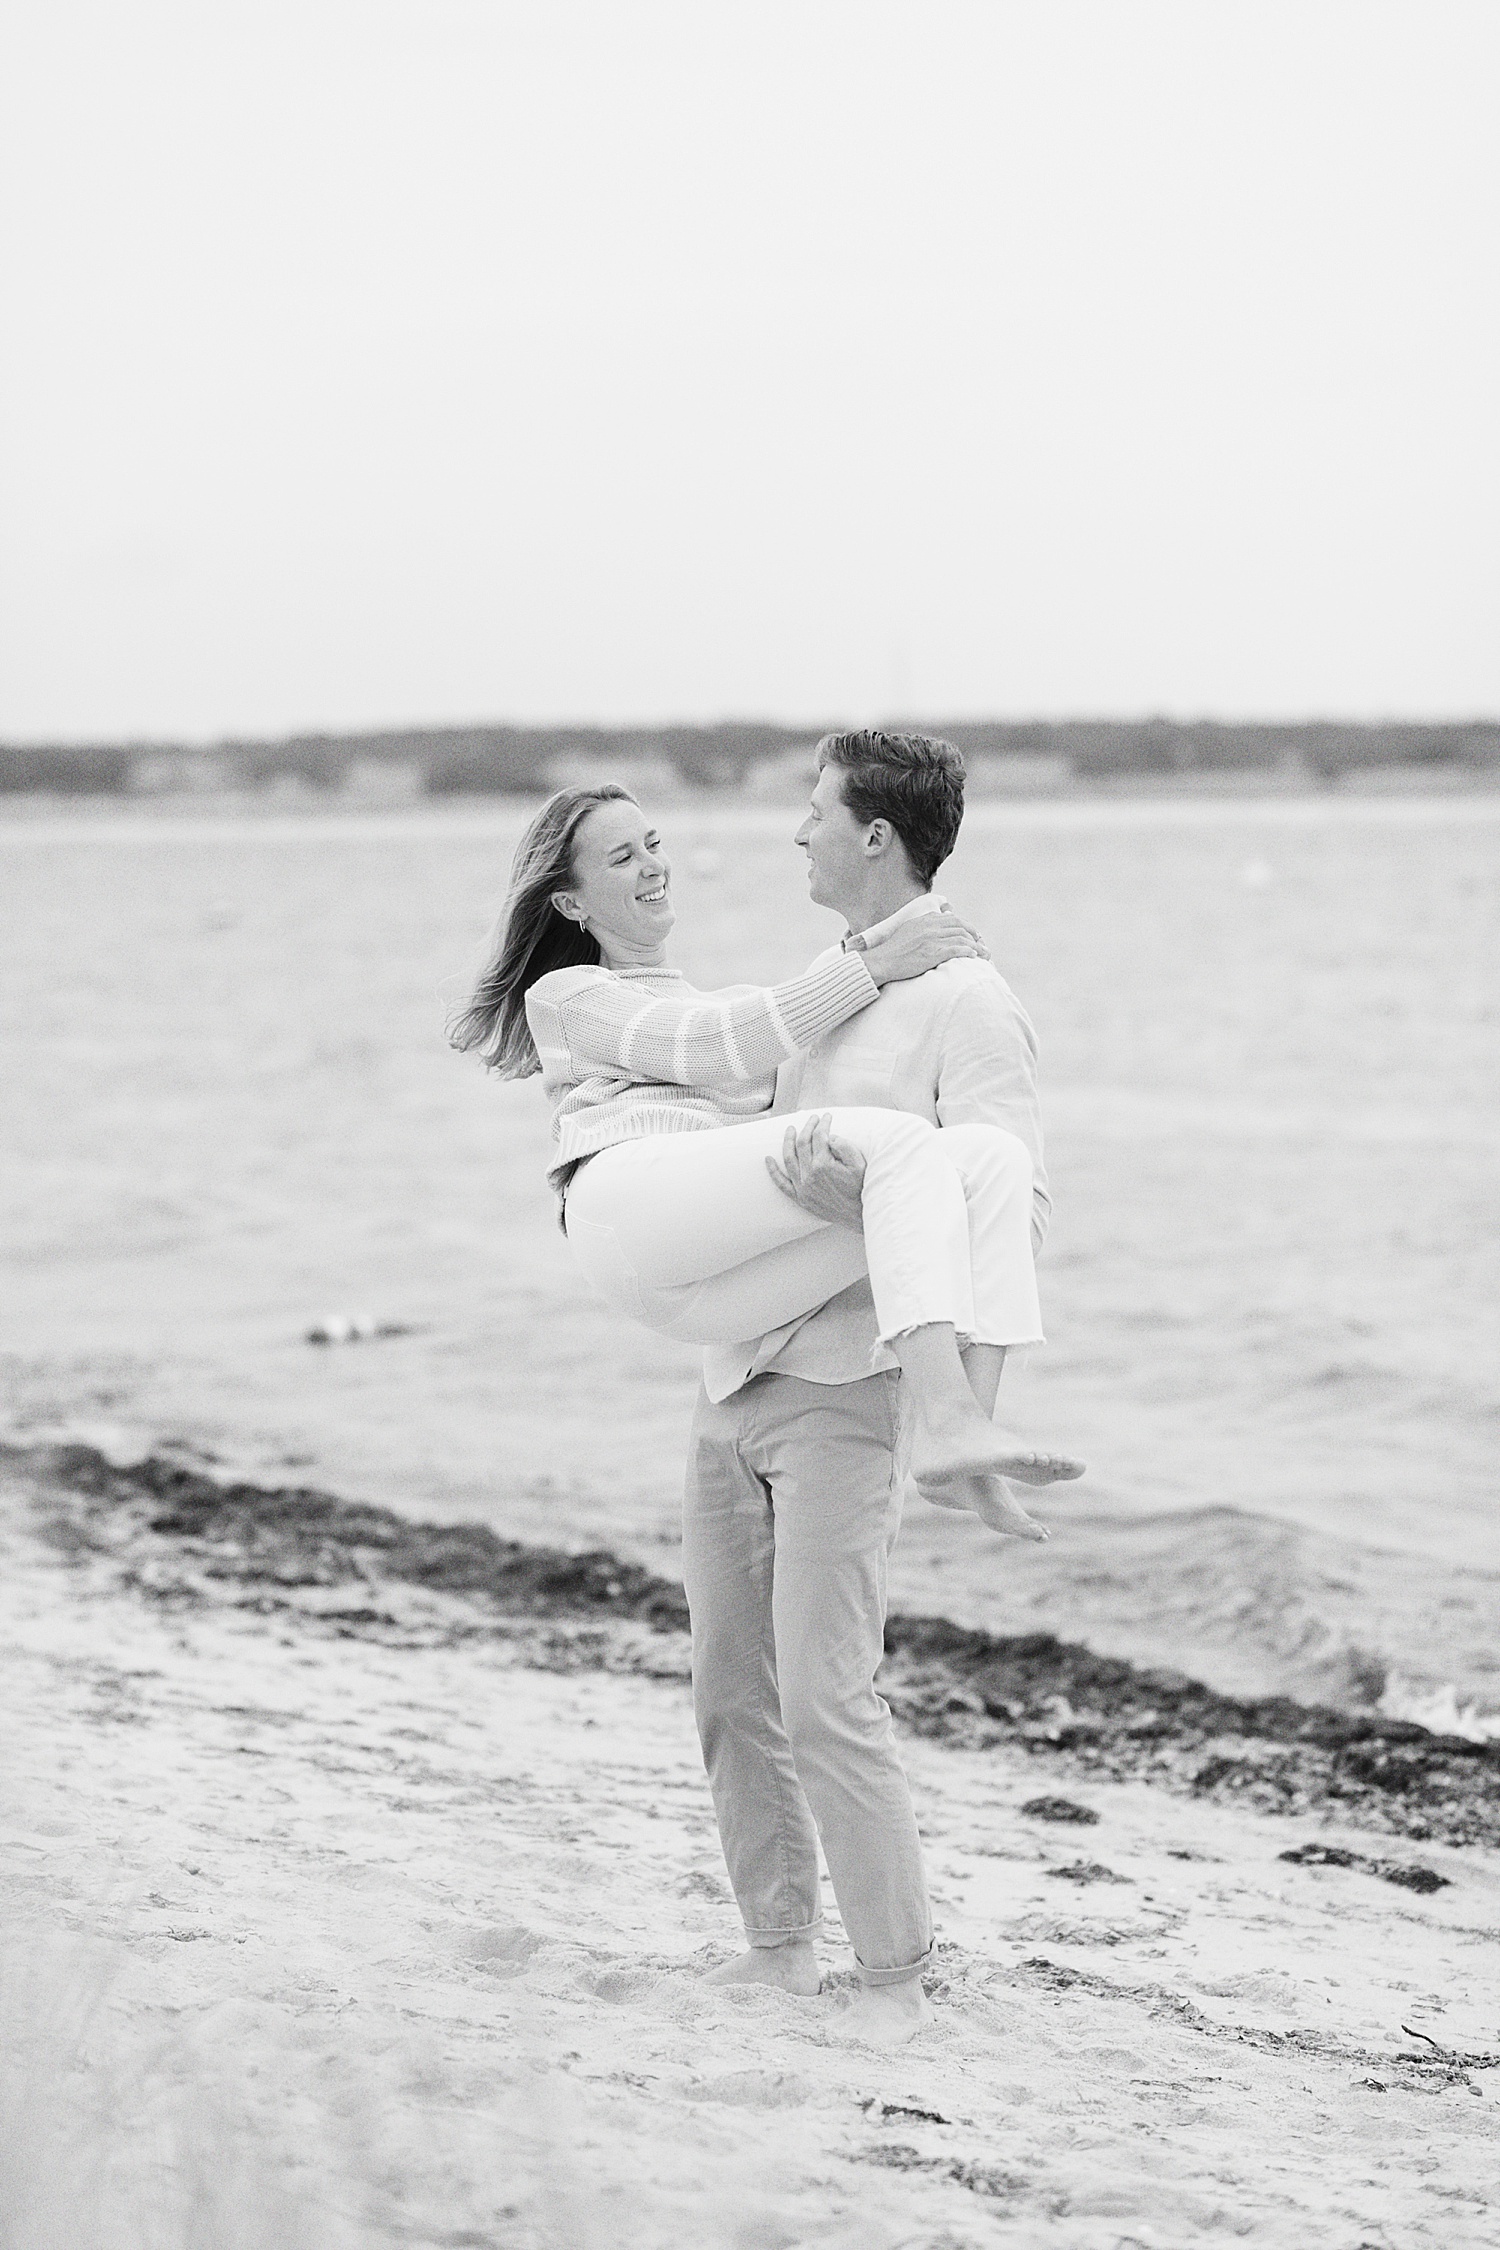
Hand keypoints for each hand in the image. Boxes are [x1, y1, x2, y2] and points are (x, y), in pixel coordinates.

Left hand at [766, 1113, 866, 1225]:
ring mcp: (802, 1188)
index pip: (819, 1136)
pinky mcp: (800, 1198)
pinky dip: (773, 1172)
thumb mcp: (858, 1163)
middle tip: (813, 1119)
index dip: (823, 1124)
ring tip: (790, 1130)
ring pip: (789, 1159)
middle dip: (807, 1128)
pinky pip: (782, 1184)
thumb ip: (843, 1146)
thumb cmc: (861, 1188)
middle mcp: (809, 1175)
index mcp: (823, 1164)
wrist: (860, 1215)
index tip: (827, 1117)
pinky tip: (768, 1160)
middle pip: (802, 1144)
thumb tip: (828, 1136)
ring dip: (788, 1142)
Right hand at [859, 906, 988, 986]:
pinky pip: (956, 950)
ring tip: (983, 954)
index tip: (973, 935)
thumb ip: (925, 924)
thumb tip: (939, 919)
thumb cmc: (894, 950)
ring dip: (975, 946)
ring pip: (961, 938)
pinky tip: (973, 956)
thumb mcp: (909, 929)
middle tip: (982, 946)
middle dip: (974, 936)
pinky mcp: (932, 953)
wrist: (882, 962)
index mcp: (925, 920)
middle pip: (960, 927)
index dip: (967, 927)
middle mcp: (930, 927)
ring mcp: (931, 940)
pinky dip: (968, 952)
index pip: (953, 919)